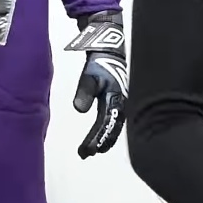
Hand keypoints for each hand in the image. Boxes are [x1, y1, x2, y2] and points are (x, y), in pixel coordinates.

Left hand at [67, 11, 127, 156]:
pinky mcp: (122, 99)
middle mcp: (123, 104)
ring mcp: (124, 102)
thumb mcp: (90, 76)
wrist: (112, 49)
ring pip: (116, 126)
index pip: (105, 125)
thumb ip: (84, 92)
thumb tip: (79, 110)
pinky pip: (117, 119)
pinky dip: (110, 129)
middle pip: (113, 129)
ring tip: (94, 149)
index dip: (96, 139)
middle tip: (88, 153)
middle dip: (101, 142)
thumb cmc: (101, 62)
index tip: (85, 151)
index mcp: (116, 100)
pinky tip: (104, 134)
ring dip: (106, 138)